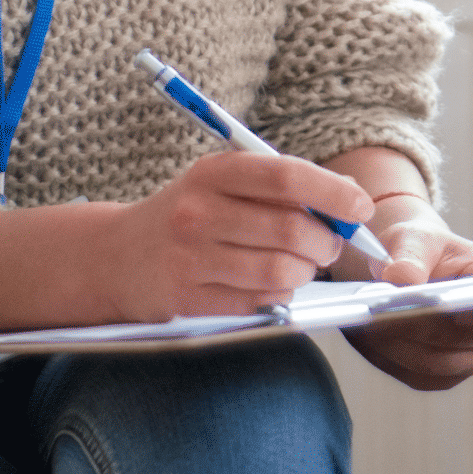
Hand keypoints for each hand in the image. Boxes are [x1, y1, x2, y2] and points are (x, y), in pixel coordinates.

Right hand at [101, 150, 379, 321]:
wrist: (112, 255)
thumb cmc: (185, 215)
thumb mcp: (219, 183)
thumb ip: (276, 187)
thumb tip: (348, 201)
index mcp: (212, 172)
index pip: (286, 175)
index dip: (333, 191)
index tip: (360, 207)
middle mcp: (198, 211)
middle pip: (290, 228)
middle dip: (326, 241)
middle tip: (330, 245)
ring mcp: (190, 257)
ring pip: (280, 270)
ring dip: (305, 272)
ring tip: (301, 265)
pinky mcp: (186, 298)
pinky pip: (258, 301)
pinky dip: (280, 295)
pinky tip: (272, 285)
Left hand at [345, 199, 472, 391]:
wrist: (400, 270)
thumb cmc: (416, 248)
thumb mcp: (412, 239)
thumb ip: (410, 257)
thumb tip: (401, 281)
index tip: (462, 308)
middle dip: (434, 329)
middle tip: (395, 316)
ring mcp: (471, 352)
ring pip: (446, 364)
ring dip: (409, 347)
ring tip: (374, 326)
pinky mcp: (443, 374)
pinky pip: (423, 377)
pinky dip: (397, 361)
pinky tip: (375, 341)